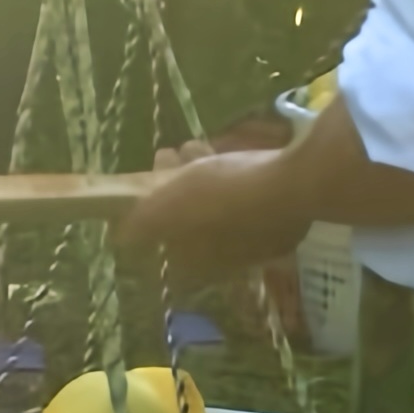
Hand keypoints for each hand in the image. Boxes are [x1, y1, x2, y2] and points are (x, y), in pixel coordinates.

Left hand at [118, 142, 306, 289]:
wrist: (293, 187)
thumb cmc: (222, 198)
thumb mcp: (166, 209)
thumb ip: (139, 226)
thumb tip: (120, 237)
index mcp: (196, 266)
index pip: (162, 243)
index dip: (150, 209)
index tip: (147, 181)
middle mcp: (225, 262)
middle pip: (187, 222)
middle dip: (173, 186)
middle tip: (168, 156)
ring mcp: (256, 243)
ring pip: (214, 206)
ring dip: (197, 172)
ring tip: (193, 146)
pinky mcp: (279, 221)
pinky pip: (244, 197)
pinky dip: (229, 174)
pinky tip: (223, 151)